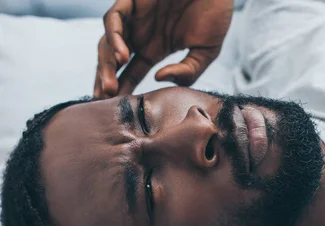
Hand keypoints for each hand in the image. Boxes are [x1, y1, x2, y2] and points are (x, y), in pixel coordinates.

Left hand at [94, 0, 233, 97]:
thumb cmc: (215, 10)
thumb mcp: (206, 52)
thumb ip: (188, 72)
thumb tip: (159, 79)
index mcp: (154, 48)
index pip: (131, 74)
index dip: (123, 91)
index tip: (118, 112)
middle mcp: (140, 34)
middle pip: (113, 63)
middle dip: (106, 82)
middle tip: (105, 102)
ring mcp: (135, 17)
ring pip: (107, 44)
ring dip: (105, 66)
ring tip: (110, 87)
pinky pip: (115, 19)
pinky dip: (114, 37)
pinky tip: (122, 57)